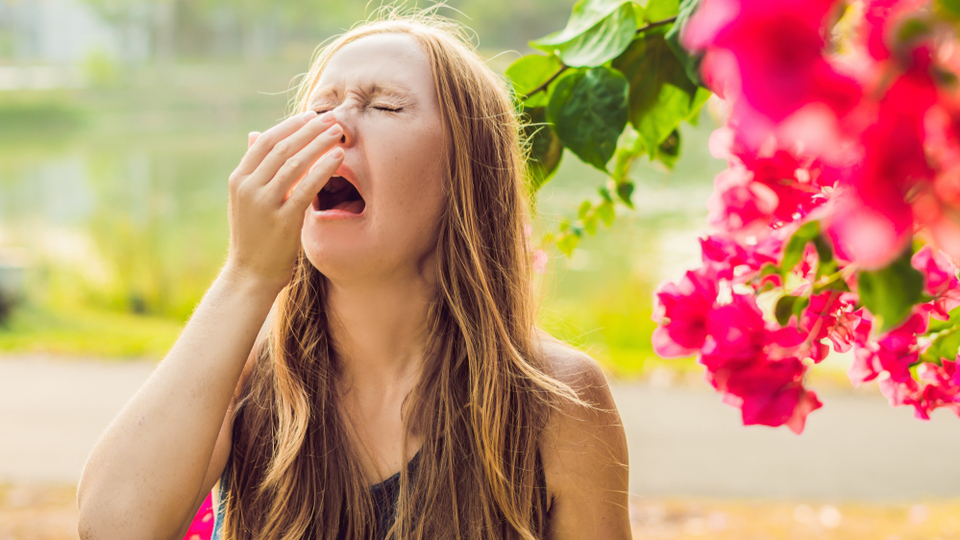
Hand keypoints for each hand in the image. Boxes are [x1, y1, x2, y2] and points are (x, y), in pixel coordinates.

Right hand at [223, 110, 343, 289]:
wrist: (250, 274)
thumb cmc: (255, 235)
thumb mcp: (247, 198)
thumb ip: (255, 168)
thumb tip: (256, 133)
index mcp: (239, 179)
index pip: (266, 141)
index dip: (291, 125)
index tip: (312, 115)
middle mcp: (248, 187)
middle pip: (281, 147)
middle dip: (309, 128)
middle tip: (332, 117)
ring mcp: (263, 204)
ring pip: (294, 163)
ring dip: (319, 143)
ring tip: (339, 132)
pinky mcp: (282, 220)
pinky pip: (306, 187)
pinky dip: (323, 168)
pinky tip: (338, 157)